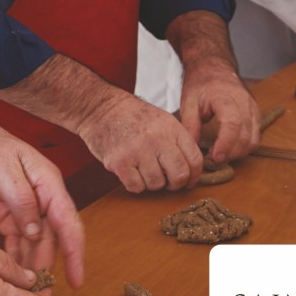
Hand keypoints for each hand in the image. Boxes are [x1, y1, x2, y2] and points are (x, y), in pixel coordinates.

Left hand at [0, 121, 84, 288]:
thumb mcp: (4, 173)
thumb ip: (22, 202)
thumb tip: (36, 233)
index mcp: (48, 183)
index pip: (68, 221)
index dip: (75, 252)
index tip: (77, 280)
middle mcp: (42, 197)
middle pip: (53, 237)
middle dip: (49, 265)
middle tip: (40, 294)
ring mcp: (26, 208)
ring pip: (37, 243)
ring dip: (33, 265)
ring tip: (26, 291)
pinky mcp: (10, 216)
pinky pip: (19, 242)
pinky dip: (17, 258)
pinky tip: (12, 276)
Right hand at [77, 85, 202, 193]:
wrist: (100, 108)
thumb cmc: (132, 116)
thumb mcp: (161, 120)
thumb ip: (177, 141)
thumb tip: (191, 170)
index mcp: (171, 127)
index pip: (195, 160)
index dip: (194, 176)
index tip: (188, 181)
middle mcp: (157, 138)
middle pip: (179, 175)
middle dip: (174, 184)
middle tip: (166, 180)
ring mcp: (138, 150)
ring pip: (156, 184)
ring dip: (151, 182)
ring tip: (143, 169)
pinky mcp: (119, 162)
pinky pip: (136, 187)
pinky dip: (134, 184)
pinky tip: (130, 171)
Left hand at [178, 57, 260, 162]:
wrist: (212, 65)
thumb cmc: (201, 82)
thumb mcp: (189, 102)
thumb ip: (190, 126)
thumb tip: (192, 149)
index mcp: (226, 97)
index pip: (232, 124)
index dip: (225, 144)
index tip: (215, 157)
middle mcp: (244, 103)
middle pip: (246, 136)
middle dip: (231, 153)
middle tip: (214, 159)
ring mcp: (252, 108)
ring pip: (254, 139)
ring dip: (239, 152)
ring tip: (222, 155)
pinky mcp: (255, 113)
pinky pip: (256, 136)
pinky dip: (246, 146)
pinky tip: (231, 148)